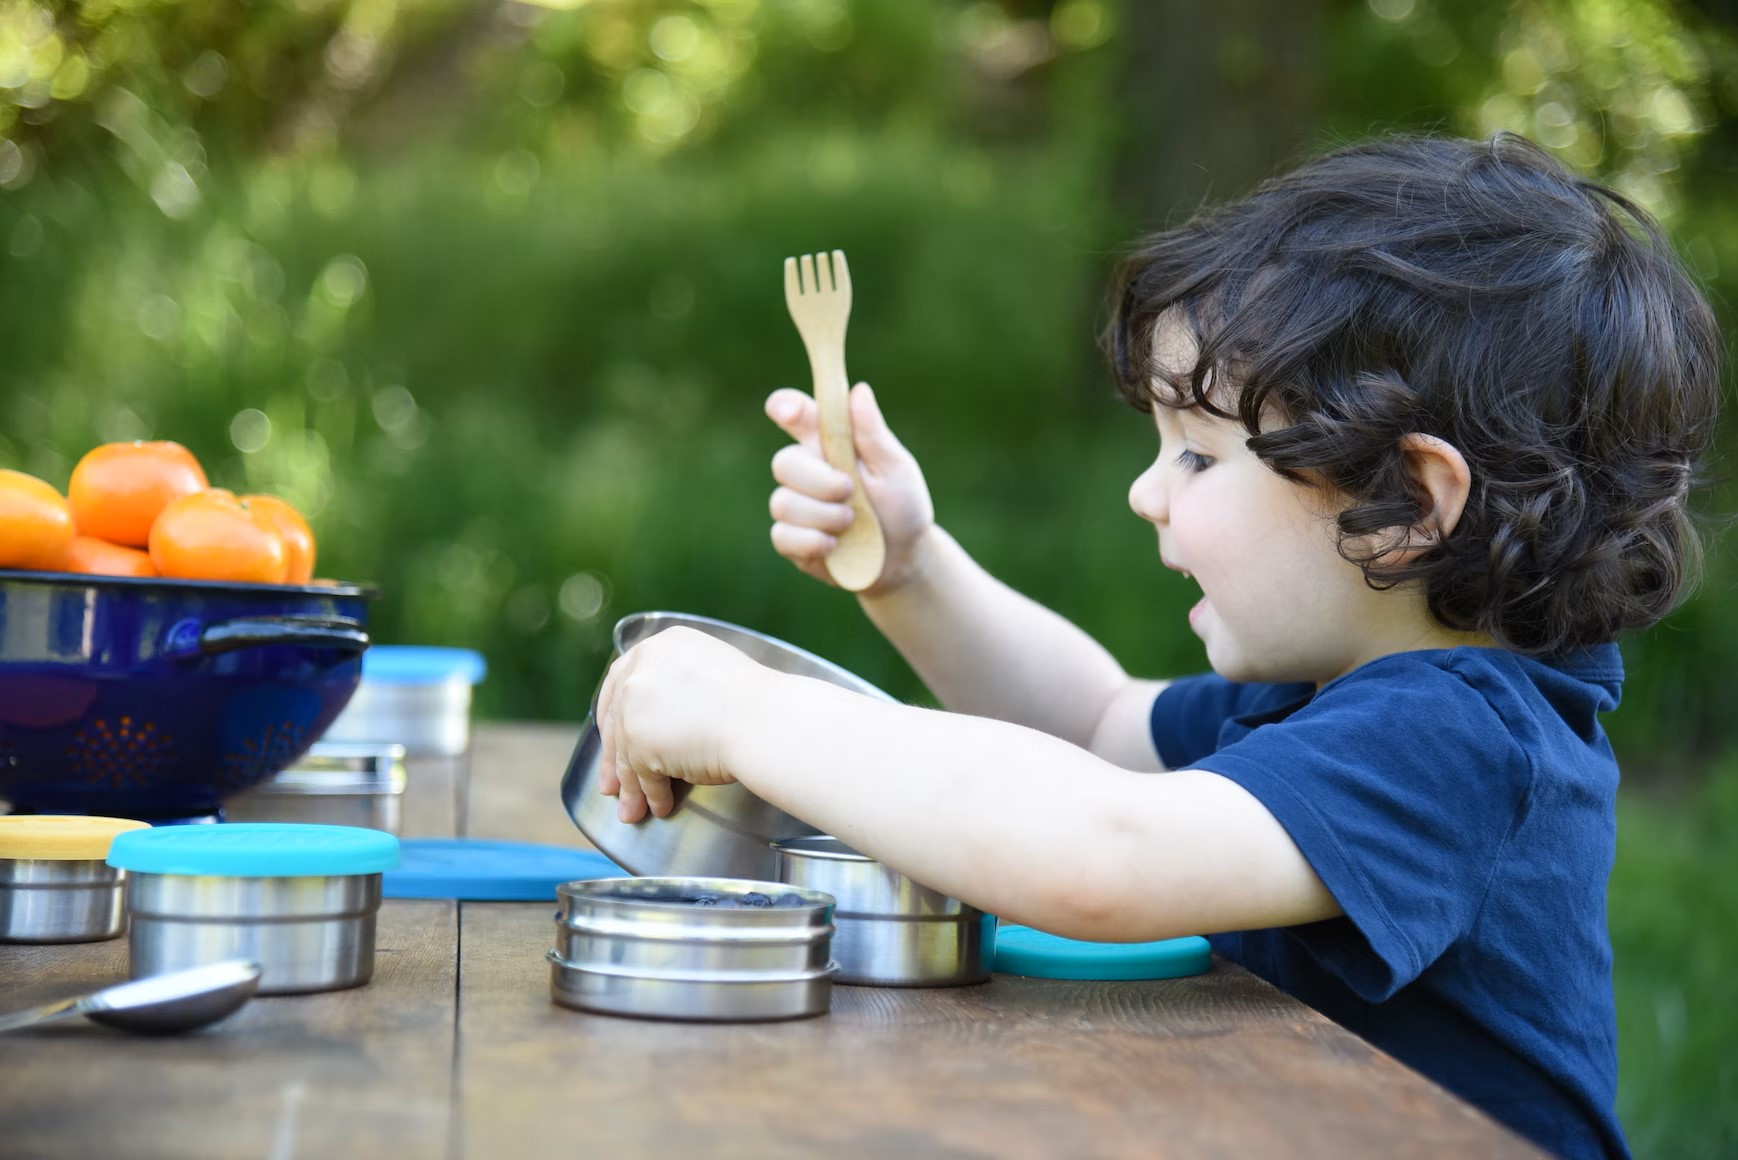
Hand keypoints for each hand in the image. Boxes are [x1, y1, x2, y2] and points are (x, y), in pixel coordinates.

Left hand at [595, 627, 768, 822]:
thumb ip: (677, 684)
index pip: (620, 682)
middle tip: (612, 785)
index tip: (611, 735)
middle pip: (615, 722)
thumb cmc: (753, 700)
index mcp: (659, 647)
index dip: (613, 714)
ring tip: (633, 810)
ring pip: (626, 754)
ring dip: (631, 787)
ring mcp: (635, 707)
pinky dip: (650, 794)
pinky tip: (659, 806)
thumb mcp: (708, 671)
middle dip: (613, 760)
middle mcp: (640, 671)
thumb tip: (664, 715)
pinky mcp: (639, 743)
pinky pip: (642, 775)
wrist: (764, 720)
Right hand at [765, 382, 935, 595]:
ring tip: (852, 523)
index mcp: (829, 443)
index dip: (785, 407)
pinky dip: (813, 541)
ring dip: (823, 515)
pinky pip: (782, 535)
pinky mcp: (791, 540)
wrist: (904, 558)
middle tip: (849, 491)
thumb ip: (873, 434)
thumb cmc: (901, 505)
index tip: (787, 411)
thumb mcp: (896, 468)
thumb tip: (859, 390)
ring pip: (782, 503)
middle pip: (783, 462)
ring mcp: (795, 506)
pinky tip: (836, 545)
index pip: (795, 415)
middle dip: (817, 480)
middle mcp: (806, 471)